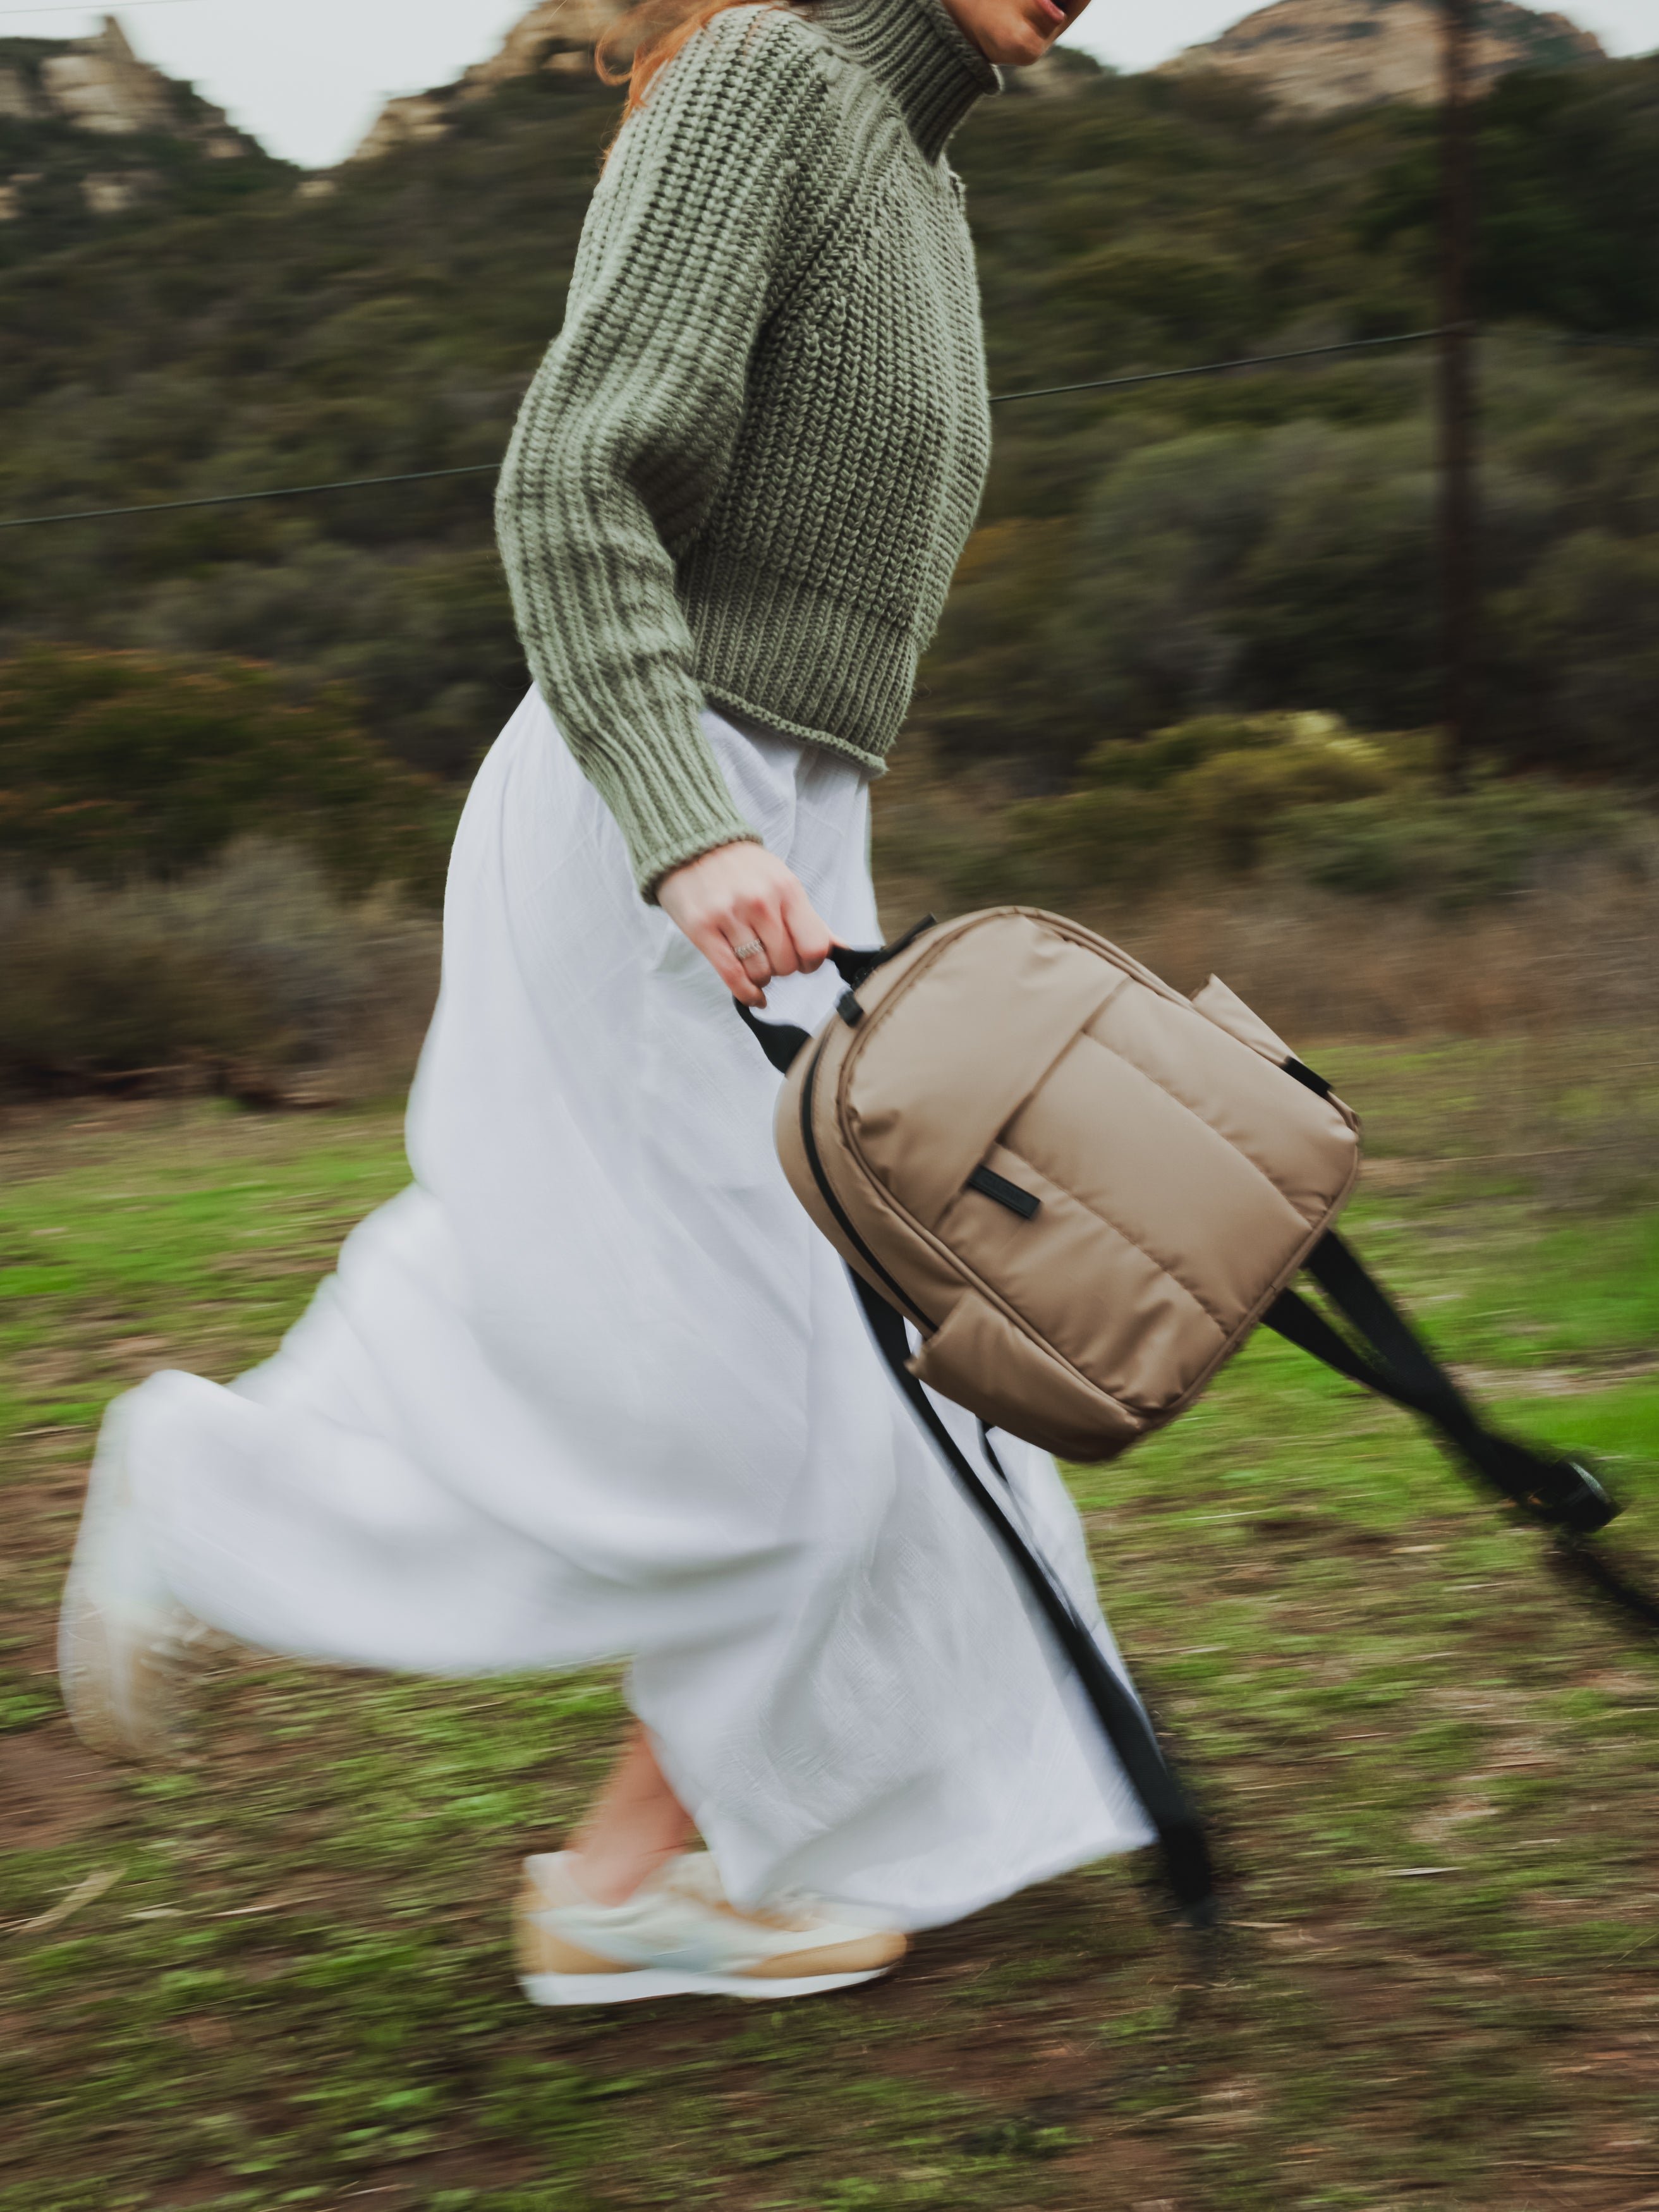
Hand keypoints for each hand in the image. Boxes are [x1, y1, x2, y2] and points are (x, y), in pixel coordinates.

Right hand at [657, 842, 834, 1006]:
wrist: (694, 844)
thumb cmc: (743, 868)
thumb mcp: (782, 883)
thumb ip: (809, 919)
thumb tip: (841, 949)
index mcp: (787, 890)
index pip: (814, 947)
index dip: (811, 963)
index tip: (802, 961)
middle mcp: (760, 902)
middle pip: (786, 964)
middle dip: (783, 968)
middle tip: (772, 957)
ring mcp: (729, 916)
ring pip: (759, 973)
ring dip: (761, 977)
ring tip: (755, 964)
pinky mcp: (701, 929)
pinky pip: (732, 976)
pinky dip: (746, 994)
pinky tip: (753, 996)